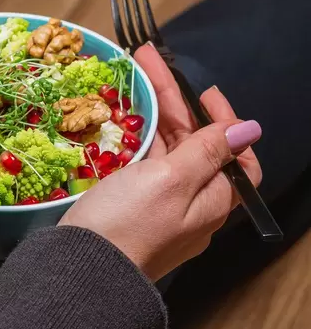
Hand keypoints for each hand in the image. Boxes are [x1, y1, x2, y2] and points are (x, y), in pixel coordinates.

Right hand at [59, 44, 262, 280]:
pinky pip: (142, 164)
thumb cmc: (129, 222)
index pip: (236, 158)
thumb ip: (208, 151)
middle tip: (151, 63)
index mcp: (210, 200)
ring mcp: (156, 203)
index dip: (225, 123)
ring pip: (164, 150)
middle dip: (175, 103)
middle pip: (192, 145)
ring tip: (134, 77)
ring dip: (153, 114)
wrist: (81, 265)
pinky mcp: (129, 203)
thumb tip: (248, 130)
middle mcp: (189, 202)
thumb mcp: (171, 181)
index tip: (204, 93)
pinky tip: (124, 117)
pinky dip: (137, 137)